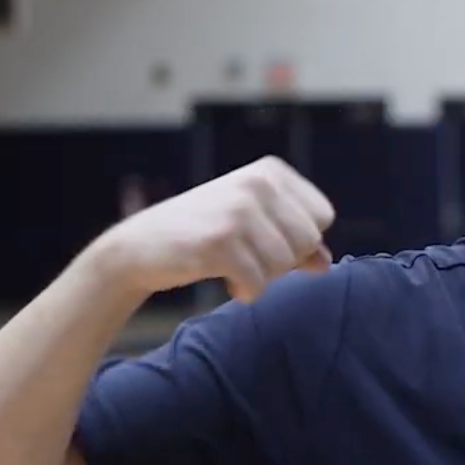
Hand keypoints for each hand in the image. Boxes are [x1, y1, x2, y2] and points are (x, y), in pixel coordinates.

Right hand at [83, 156, 334, 302]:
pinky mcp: (220, 241)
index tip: (265, 239)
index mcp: (271, 172)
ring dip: (260, 277)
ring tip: (230, 264)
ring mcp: (238, 211)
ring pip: (284, 266)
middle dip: (283, 261)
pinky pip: (259, 284)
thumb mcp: (253, 228)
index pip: (322, 216)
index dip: (300, 240)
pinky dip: (244, 292)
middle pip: (309, 241)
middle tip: (246, 255)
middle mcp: (257, 183)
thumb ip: (294, 242)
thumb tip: (325, 263)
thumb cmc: (203, 235)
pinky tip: (222, 279)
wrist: (140, 247)